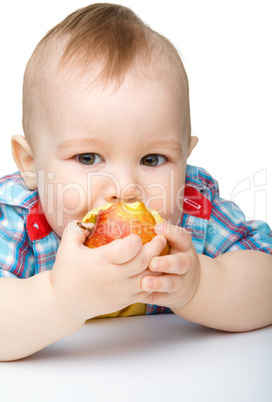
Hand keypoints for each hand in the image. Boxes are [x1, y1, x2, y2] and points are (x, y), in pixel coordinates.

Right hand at [50, 220, 166, 322]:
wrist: (63, 304)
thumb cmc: (65, 273)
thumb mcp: (66, 247)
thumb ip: (77, 229)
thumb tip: (90, 217)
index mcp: (101, 261)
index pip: (128, 249)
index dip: (136, 240)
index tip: (136, 235)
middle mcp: (114, 277)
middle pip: (144, 261)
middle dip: (156, 248)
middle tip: (161, 238)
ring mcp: (121, 291)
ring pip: (149, 278)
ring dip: (158, 265)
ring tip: (162, 254)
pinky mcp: (124, 301)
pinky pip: (146, 292)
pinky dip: (154, 281)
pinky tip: (156, 272)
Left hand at [140, 223, 199, 309]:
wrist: (190, 285)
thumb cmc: (172, 256)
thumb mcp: (173, 244)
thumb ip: (159, 235)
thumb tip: (134, 217)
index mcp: (184, 247)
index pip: (183, 237)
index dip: (171, 232)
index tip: (157, 227)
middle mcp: (185, 264)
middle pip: (180, 263)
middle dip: (167, 263)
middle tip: (152, 262)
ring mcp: (180, 282)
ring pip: (172, 283)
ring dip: (159, 283)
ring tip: (145, 282)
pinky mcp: (172, 297)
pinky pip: (162, 297)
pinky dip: (152, 296)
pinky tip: (139, 294)